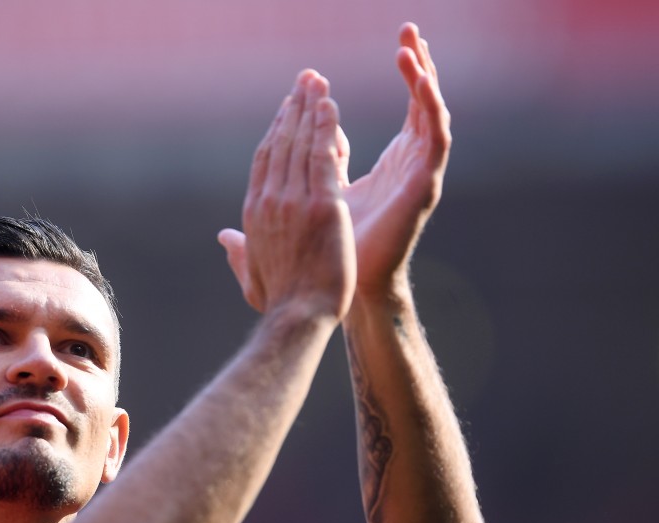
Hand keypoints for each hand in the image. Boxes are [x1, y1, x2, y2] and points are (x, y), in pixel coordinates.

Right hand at [218, 70, 354, 319]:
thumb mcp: (252, 275)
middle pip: (281, 142)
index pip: (265, 160)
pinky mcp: (322, 204)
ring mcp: (294, 200)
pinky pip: (322, 156)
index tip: (287, 109)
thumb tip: (223, 238)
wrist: (299, 315)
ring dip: (309, 108)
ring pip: (301, 143)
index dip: (276, 130)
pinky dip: (325, 128)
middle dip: (293, 108)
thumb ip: (239, 252)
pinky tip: (330, 106)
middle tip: (304, 81)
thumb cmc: (279, 301)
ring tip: (318, 82)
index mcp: (254, 212)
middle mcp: (270, 200)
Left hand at [341, 22, 450, 297]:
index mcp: (391, 164)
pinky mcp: (423, 186)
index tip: (393, 43)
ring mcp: (419, 175)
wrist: (346, 287)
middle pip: (423, 103)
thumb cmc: (335, 253)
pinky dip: (430, 108)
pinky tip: (421, 81)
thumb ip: (318, 167)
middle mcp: (410, 165)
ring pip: (431, 114)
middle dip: (419, 64)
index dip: (404, 75)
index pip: (407, 107)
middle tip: (410, 28)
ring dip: (425, 78)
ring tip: (413, 45)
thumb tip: (295, 150)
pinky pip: (435, 138)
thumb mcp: (321, 196)